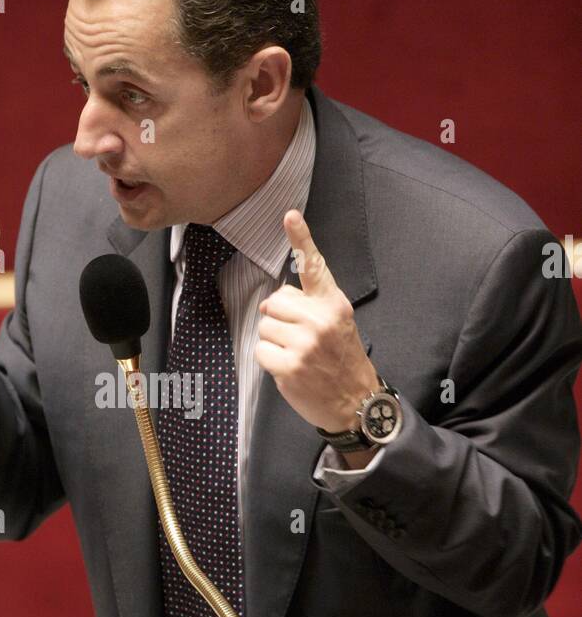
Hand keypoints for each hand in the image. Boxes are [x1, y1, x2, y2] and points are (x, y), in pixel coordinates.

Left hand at [255, 209, 378, 431]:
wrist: (355, 400)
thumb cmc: (341, 360)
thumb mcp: (335, 325)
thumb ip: (306, 307)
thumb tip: (269, 303)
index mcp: (333, 304)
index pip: (315, 267)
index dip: (301, 238)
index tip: (289, 215)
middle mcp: (320, 319)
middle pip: (275, 302)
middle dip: (280, 319)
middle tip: (300, 339)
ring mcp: (305, 344)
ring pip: (265, 326)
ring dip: (274, 341)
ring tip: (297, 355)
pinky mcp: (290, 366)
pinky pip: (261, 350)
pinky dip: (269, 361)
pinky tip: (289, 369)